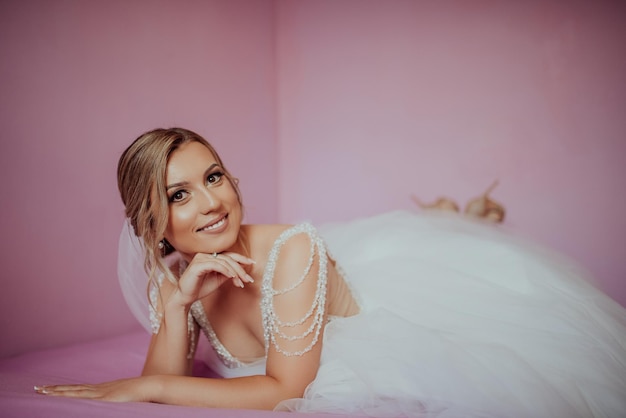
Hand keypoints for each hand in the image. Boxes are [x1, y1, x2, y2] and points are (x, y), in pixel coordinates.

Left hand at [34, 376, 154, 402]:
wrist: (151, 386)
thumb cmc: (141, 394)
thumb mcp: (124, 399)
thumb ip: (115, 400)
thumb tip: (111, 403)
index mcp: (102, 390)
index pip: (78, 389)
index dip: (63, 389)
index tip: (48, 388)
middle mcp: (99, 390)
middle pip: (72, 390)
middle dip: (54, 390)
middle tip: (37, 389)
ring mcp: (102, 393)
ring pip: (75, 392)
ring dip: (58, 392)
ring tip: (43, 392)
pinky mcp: (107, 398)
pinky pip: (86, 398)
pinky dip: (74, 397)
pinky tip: (64, 398)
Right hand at [172, 252, 254, 306]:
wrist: (185, 297)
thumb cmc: (200, 288)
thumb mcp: (218, 279)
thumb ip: (228, 273)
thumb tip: (242, 271)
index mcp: (210, 257)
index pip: (228, 255)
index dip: (241, 258)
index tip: (253, 263)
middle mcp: (205, 255)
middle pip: (228, 258)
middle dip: (240, 268)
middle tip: (248, 279)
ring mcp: (201, 258)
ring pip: (224, 261)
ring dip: (235, 272)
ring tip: (241, 282)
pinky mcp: (198, 265)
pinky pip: (215, 265)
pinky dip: (226, 270)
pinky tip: (232, 277)